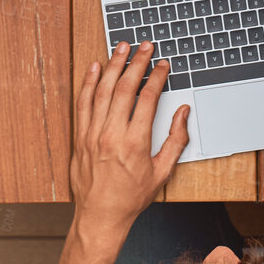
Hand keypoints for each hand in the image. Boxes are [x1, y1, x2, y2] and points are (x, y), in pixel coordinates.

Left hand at [71, 43, 188, 232]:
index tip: (163, 65)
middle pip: (125, 88)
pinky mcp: (80, 137)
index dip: (157, 77)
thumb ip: (176, 140)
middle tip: (145, 46)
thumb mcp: (162, 173)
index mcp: (135, 143)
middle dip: (137, 62)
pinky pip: (83, 103)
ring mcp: (92, 134)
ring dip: (113, 65)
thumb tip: (183, 113)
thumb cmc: (131, 197)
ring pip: (103, 90)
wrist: (100, 217)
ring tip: (121, 47)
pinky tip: (95, 67)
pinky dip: (89, 83)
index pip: (147, 98)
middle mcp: (112, 135)